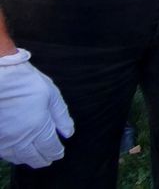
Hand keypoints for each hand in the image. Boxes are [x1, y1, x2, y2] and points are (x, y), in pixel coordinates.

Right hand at [0, 49, 73, 167]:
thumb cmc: (24, 82)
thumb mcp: (51, 94)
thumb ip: (61, 115)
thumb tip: (69, 132)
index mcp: (38, 127)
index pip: (50, 147)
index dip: (55, 152)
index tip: (59, 154)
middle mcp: (20, 138)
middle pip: (33, 156)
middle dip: (42, 159)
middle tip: (47, 160)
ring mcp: (4, 139)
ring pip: (16, 157)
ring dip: (26, 159)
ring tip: (33, 158)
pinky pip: (3, 153)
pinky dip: (11, 155)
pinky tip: (14, 153)